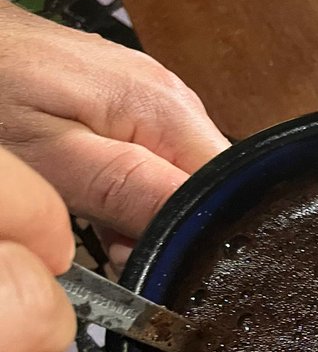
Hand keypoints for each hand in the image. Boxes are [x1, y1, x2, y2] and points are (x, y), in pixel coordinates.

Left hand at [0, 0, 227, 266]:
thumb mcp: (52, 157)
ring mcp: (154, 98)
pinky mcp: (131, 102)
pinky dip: (131, 192)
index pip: (229, 188)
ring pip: (183, 180)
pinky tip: (93, 199)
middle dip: (172, 228)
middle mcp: (174, 99)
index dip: (200, 232)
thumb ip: (132, 190)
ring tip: (95, 222)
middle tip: (112, 245)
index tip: (151, 253)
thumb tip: (201, 228)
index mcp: (166, 109)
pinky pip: (156, 161)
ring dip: (148, 214)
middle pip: (210, 187)